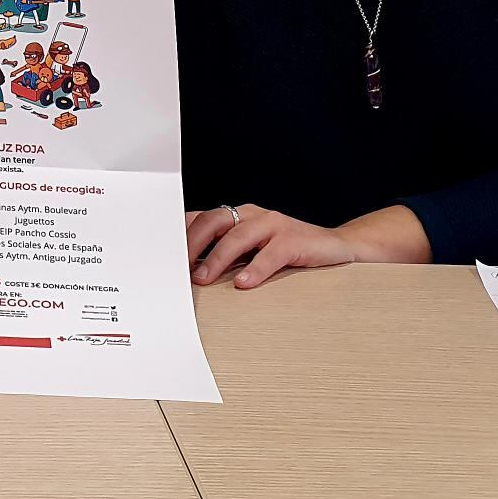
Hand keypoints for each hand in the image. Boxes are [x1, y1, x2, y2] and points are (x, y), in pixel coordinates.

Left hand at [186, 204, 354, 289]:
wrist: (335, 247)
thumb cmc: (286, 251)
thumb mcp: (251, 252)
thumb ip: (225, 256)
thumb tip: (190, 275)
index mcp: (237, 217)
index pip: (200, 219)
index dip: (180, 235)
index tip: (162, 255)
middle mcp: (251, 215)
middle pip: (213, 221)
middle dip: (192, 243)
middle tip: (177, 267)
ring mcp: (273, 225)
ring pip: (238, 236)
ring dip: (217, 258)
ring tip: (203, 279)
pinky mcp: (294, 239)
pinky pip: (271, 253)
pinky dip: (255, 268)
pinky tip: (245, 283)